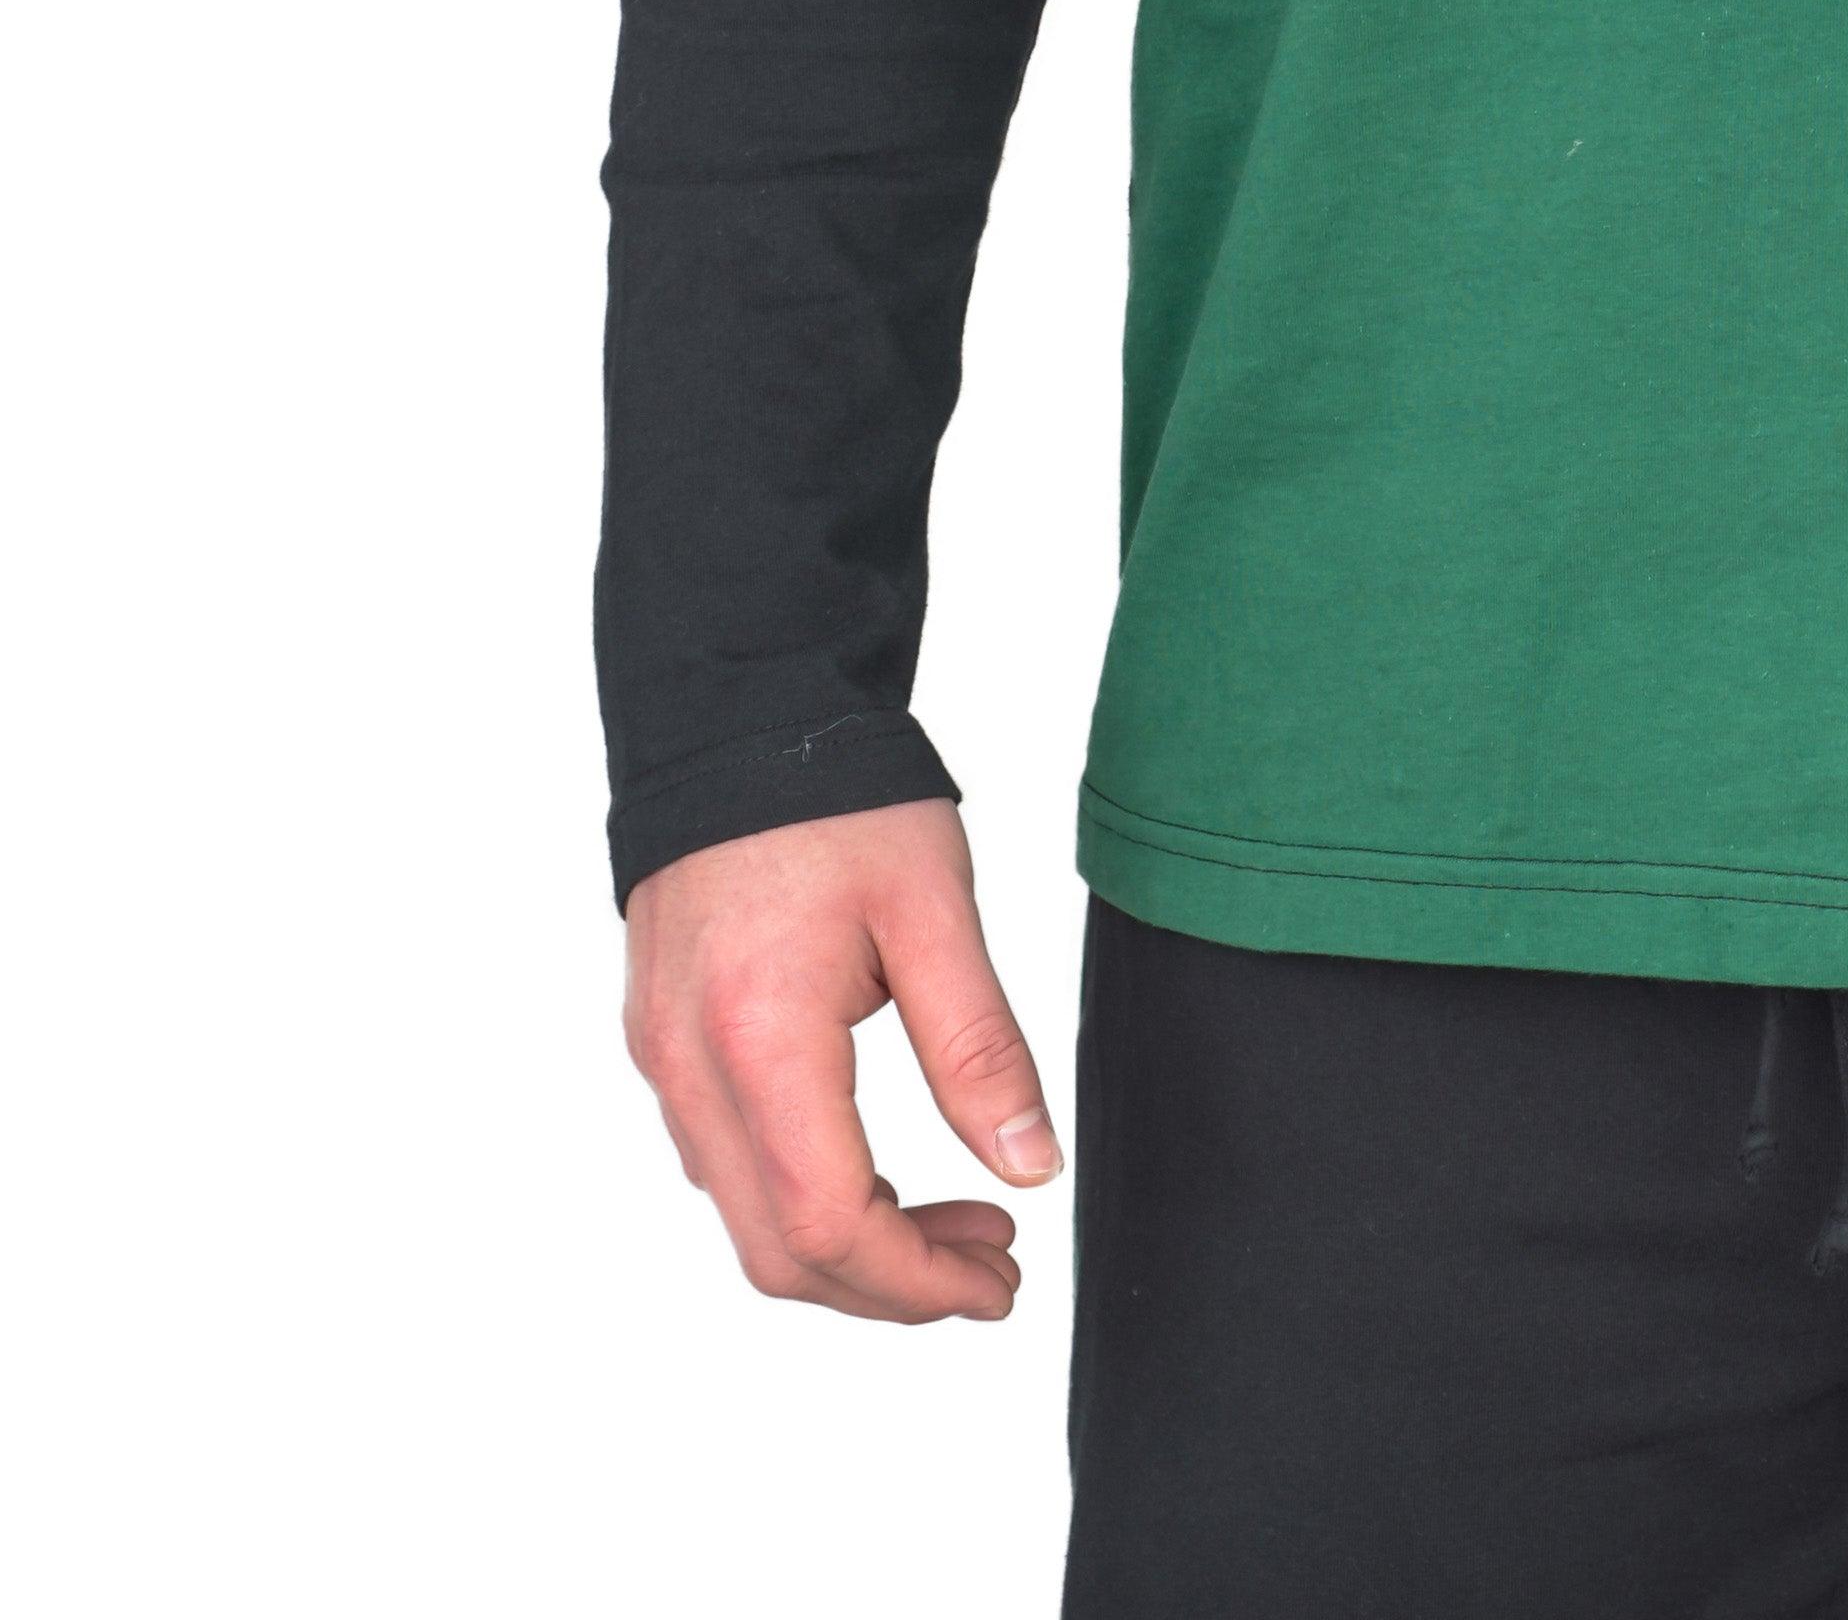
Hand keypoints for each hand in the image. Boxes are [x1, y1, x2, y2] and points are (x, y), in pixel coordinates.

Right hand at [623, 799, 1056, 1322]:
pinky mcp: (663, 1042)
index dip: (916, 1282)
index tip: (996, 1281)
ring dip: (849, 1248)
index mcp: (759, 1038)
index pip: (828, 1226)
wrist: (740, 717)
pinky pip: (726, 1163)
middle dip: (890, 1285)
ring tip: (957, 1223)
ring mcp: (663, 1061)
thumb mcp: (935, 913)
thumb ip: (981, 1049)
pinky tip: (880, 1171)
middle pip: (778, 1251)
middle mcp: (689, 1068)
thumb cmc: (839, 800)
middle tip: (991, 1267)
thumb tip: (1030, 1167)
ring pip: (746, 1218)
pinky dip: (803, 1196)